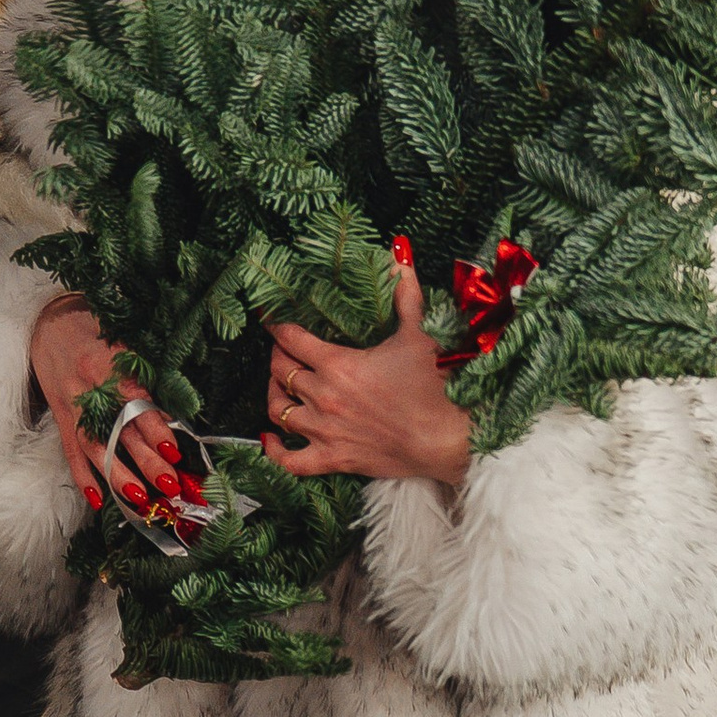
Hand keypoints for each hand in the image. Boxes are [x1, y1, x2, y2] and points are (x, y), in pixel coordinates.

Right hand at [29, 297, 189, 519]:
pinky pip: (70, 452)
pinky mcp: (60, 417)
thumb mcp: (124, 343)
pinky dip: (83, 477)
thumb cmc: (97, 331)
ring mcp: (71, 405)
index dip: (154, 427)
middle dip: (146, 461)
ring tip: (140, 500)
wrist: (49, 322)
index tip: (174, 450)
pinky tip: (97, 500)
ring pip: (94, 447)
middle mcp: (88, 388)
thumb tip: (175, 413)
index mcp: (108, 363)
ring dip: (117, 476)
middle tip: (170, 485)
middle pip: (119, 430)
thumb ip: (145, 375)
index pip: (134, 401)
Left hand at [261, 249, 470, 485]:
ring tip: (279, 386)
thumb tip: (400, 255)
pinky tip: (270, 438)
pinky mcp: (333, 459)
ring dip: (273, 394)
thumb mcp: (418, 335)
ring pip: (278, 411)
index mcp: (338, 364)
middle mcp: (324, 396)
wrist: (447, 439)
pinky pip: (290, 461)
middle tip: (283, 350)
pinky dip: (274, 450)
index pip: (292, 339)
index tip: (274, 321)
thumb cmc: (435, 386)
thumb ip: (405, 295)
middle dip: (277, 357)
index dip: (279, 327)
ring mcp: (325, 430)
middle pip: (280, 372)